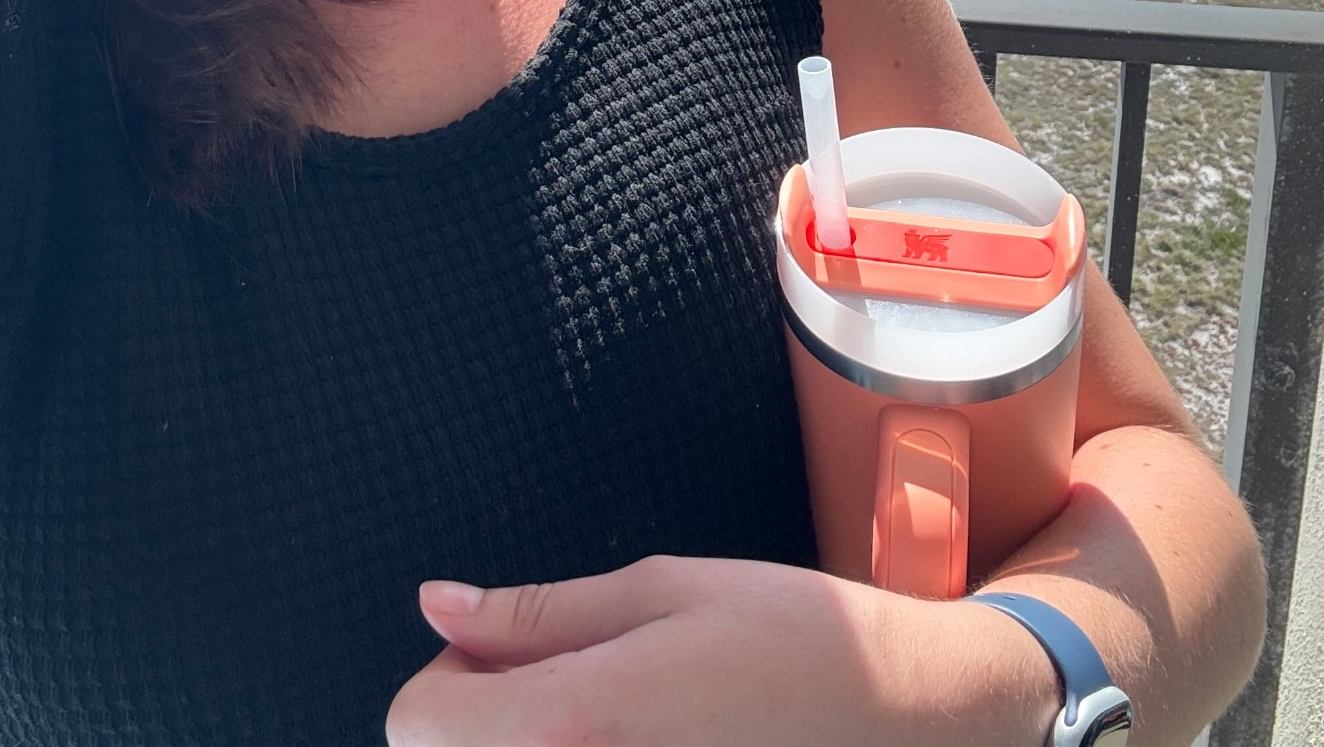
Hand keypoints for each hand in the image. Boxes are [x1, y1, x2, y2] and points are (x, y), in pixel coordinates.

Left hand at [386, 553, 1049, 745]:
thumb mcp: (664, 591)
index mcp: (575, 720)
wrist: (908, 719)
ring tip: (619, 718)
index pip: (415, 722)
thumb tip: (438, 604)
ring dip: (530, 746)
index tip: (508, 649)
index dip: (449, 673)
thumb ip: (538, 613)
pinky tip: (649, 743)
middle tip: (573, 678)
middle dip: (486, 715)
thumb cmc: (793, 638)